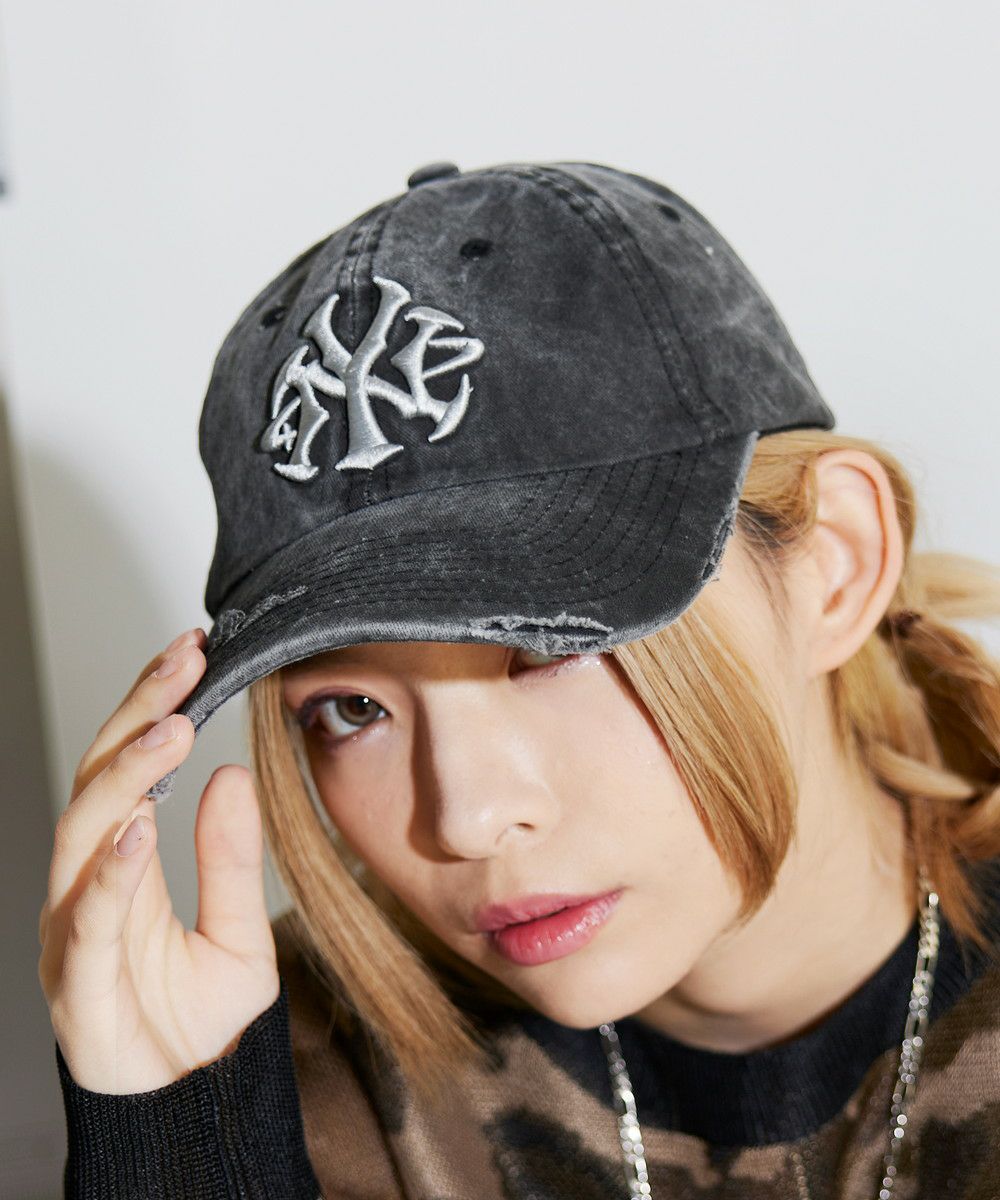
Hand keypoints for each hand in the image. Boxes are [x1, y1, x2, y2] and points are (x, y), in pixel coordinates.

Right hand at [37, 628, 279, 1093]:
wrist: (181, 1104)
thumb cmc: (196, 1019)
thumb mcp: (238, 929)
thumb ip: (231, 859)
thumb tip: (232, 776)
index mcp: (126, 863)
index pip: (132, 766)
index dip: (154, 705)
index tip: (194, 651)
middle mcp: (91, 883)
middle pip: (101, 779)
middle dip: (138, 712)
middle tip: (184, 661)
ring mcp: (76, 928)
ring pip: (85, 832)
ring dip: (128, 775)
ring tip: (172, 728)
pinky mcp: (76, 980)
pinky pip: (86, 918)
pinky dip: (109, 871)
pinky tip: (138, 827)